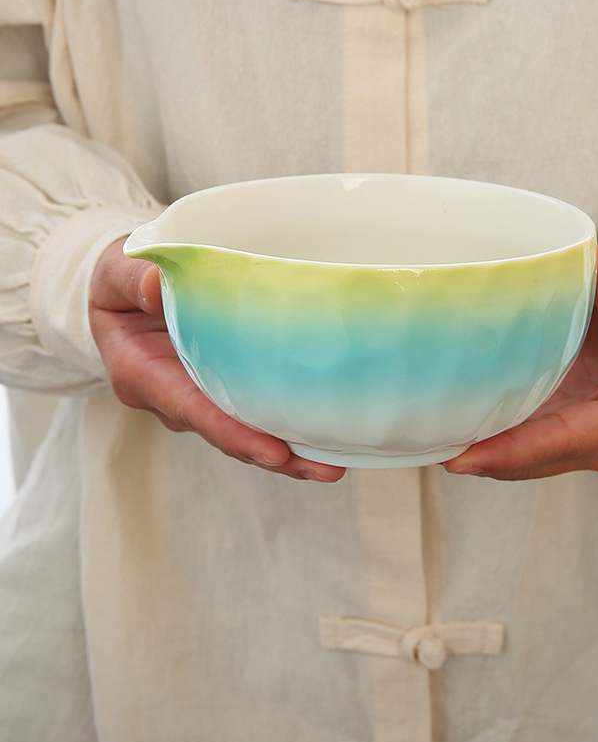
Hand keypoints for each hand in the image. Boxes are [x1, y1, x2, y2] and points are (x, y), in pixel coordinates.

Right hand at [88, 239, 345, 481]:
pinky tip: (330, 436)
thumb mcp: (118, 271)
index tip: (272, 451)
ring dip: (290, 453)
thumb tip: (159, 286)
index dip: (232, 433)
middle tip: (324, 470)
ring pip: (245, 433)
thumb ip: (135, 279)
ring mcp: (198, 397)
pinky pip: (254, 413)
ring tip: (335, 466)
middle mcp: (171, 396)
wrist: (124, 289)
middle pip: (226, 435)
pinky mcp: (220, 389)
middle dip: (274, 456)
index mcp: (141, 372)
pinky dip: (289, 426)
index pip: (191, 408)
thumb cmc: (122, 278)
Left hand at [444, 244, 597, 479]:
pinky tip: (449, 425)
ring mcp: (588, 444)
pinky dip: (491, 437)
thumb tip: (597, 261)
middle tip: (432, 449)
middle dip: (491, 459)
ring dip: (484, 453)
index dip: (521, 450)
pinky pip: (525, 443)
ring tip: (430, 441)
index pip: (575, 437)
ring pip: (530, 459)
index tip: (469, 458)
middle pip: (545, 457)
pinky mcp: (565, 434)